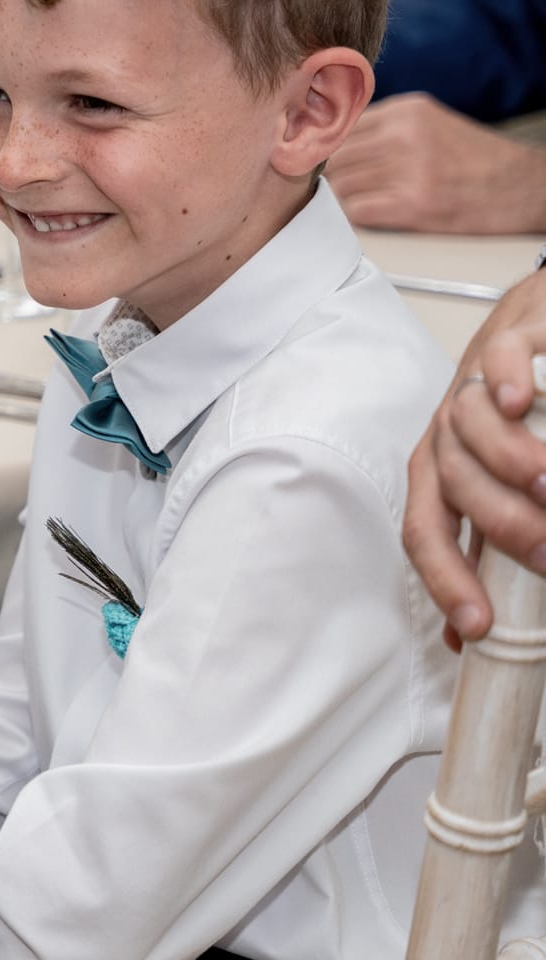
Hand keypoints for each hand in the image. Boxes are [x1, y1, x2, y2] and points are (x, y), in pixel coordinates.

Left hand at [328, 95, 545, 233]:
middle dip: (330, 176)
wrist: (525, 187)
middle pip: (333, 158)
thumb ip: (383, 127)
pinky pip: (356, 210)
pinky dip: (357, 215)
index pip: (337, 128)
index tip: (319, 162)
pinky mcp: (414, 204)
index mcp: (406, 111)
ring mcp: (410, 170)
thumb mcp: (430, 123)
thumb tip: (327, 141)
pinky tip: (372, 213)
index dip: (324, 149)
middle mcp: (405, 135)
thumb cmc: (474, 159)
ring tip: (360, 200)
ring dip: (343, 198)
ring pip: (341, 185)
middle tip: (334, 187)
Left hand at [404, 269, 545, 647]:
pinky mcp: (507, 340)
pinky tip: (521, 400)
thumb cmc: (522, 417)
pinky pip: (497, 358)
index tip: (480, 626)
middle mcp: (445, 433)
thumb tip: (470, 631)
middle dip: (501, 527)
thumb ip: (490, 544)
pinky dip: (506, 379)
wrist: (539, 327)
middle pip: (452, 484)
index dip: (446, 580)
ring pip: (469, 426)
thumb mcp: (500, 486)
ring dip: (510, 462)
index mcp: (440, 474)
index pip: (425, 533)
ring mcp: (471, 386)